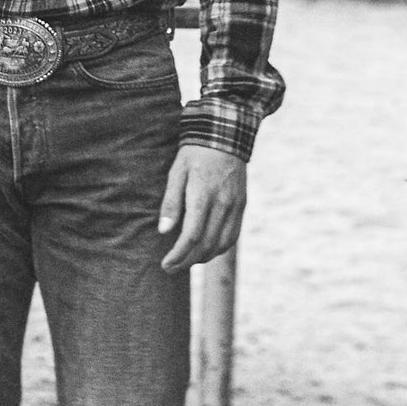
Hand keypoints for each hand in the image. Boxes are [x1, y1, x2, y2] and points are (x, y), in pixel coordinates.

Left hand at [158, 144, 246, 272]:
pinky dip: (218, 249)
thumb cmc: (194, 154)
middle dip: (187, 261)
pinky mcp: (242, 206)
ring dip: (203, 259)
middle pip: (206, 245)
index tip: (165, 264)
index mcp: (203, 195)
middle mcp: (223, 204)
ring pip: (221, 245)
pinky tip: (205, 252)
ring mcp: (235, 206)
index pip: (192, 236)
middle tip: (170, 268)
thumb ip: (171, 203)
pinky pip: (232, 236)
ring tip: (186, 262)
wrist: (224, 136)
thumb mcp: (176, 172)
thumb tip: (164, 231)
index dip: (178, 254)